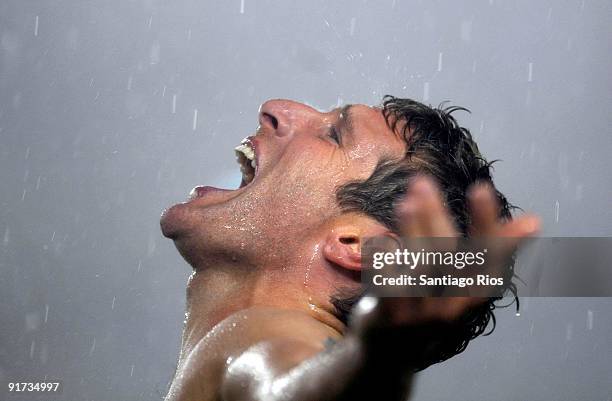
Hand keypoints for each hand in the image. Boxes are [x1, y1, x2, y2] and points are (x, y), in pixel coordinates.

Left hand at [350, 176, 539, 358]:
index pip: (488, 255)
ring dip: (412, 230)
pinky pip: (390, 285)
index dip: (486, 223)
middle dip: (435, 214)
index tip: (480, 189)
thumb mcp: (464, 281)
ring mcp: (423, 315)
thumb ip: (493, 249)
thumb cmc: (432, 304)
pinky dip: (385, 260)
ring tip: (406, 201)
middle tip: (422, 181)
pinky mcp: (393, 319)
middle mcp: (453, 307)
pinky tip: (379, 236)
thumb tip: (536, 221)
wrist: (391, 352)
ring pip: (420, 267)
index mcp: (474, 293)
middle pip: (448, 254)